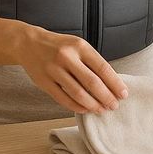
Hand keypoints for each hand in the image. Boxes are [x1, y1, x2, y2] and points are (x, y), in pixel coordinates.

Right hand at [14, 26, 128, 114]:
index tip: (123, 94)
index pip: (102, 67)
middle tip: (114, 105)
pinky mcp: (44, 82)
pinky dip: (76, 106)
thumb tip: (111, 83)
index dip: (114, 83)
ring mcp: (54, 70)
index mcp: (79, 46)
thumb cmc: (59, 46)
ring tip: (101, 109)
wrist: (29, 43)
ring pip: (78, 93)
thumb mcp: (77, 45)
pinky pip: (63, 98)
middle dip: (106, 97)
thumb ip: (91, 62)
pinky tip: (85, 109)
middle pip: (91, 82)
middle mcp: (67, 57)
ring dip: (92, 104)